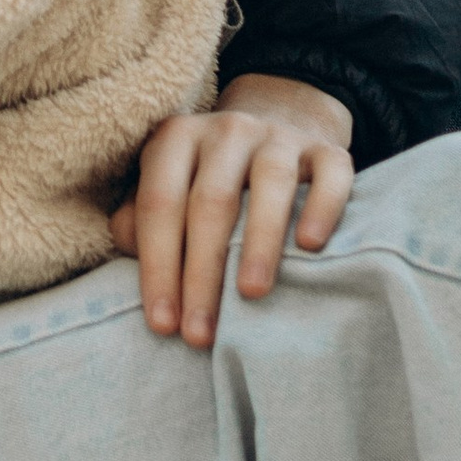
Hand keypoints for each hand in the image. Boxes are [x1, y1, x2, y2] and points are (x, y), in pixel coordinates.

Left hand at [111, 75, 355, 345]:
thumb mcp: (168, 187)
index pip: (159, 203)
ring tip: (250, 294)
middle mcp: (227, 130)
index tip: (162, 325)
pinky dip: (322, 207)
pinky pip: (330, 174)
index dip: (158, 265)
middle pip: (210, 200)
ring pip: (271, 183)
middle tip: (199, 334)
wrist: (277, 126)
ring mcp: (280, 136)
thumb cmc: (209, 179)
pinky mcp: (328, 149)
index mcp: (177, 138)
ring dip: (259, 242)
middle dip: (201, 273)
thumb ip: (140, 218)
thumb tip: (130, 247)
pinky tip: (310, 246)